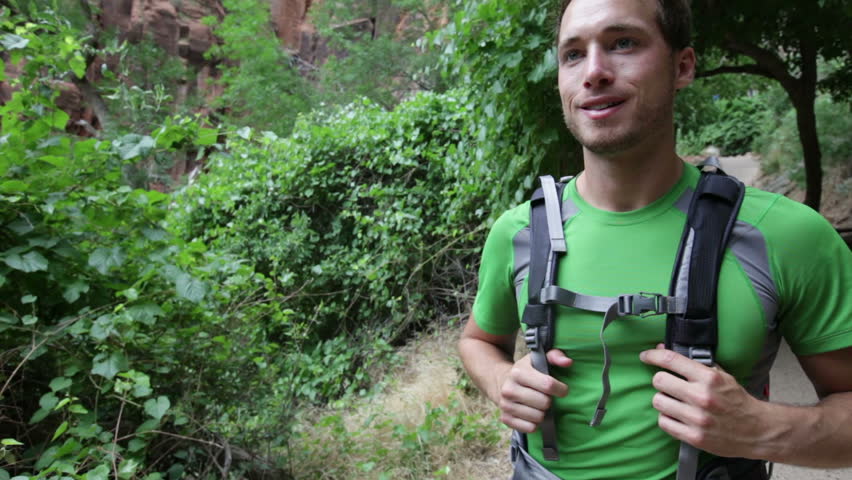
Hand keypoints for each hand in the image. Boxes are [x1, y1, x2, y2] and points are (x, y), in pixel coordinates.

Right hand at [497, 349, 571, 432]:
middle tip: (545, 396)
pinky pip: (530, 428)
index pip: (548, 385)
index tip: (561, 389)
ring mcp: (506, 405)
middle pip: (544, 403)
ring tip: (538, 404)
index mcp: (518, 373)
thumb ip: (555, 356)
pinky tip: (532, 413)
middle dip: (549, 400)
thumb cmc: (527, 371)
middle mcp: (509, 389)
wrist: (501, 381)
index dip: (561, 389)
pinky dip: (535, 423)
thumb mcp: (538, 359)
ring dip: (543, 412)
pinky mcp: (505, 419)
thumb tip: (568, 362)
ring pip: (538, 417)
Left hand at [640, 344, 768, 458]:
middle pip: (659, 380)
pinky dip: (667, 418)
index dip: (652, 356)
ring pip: (658, 401)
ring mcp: (696, 418)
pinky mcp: (694, 437)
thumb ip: (694, 364)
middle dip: (661, 380)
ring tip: (675, 402)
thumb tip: (663, 350)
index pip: (671, 360)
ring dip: (663, 400)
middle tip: (668, 384)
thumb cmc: (737, 401)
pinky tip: (677, 416)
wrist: (757, 430)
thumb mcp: (721, 375)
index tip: (645, 356)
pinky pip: (664, 422)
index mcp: (709, 378)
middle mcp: (701, 397)